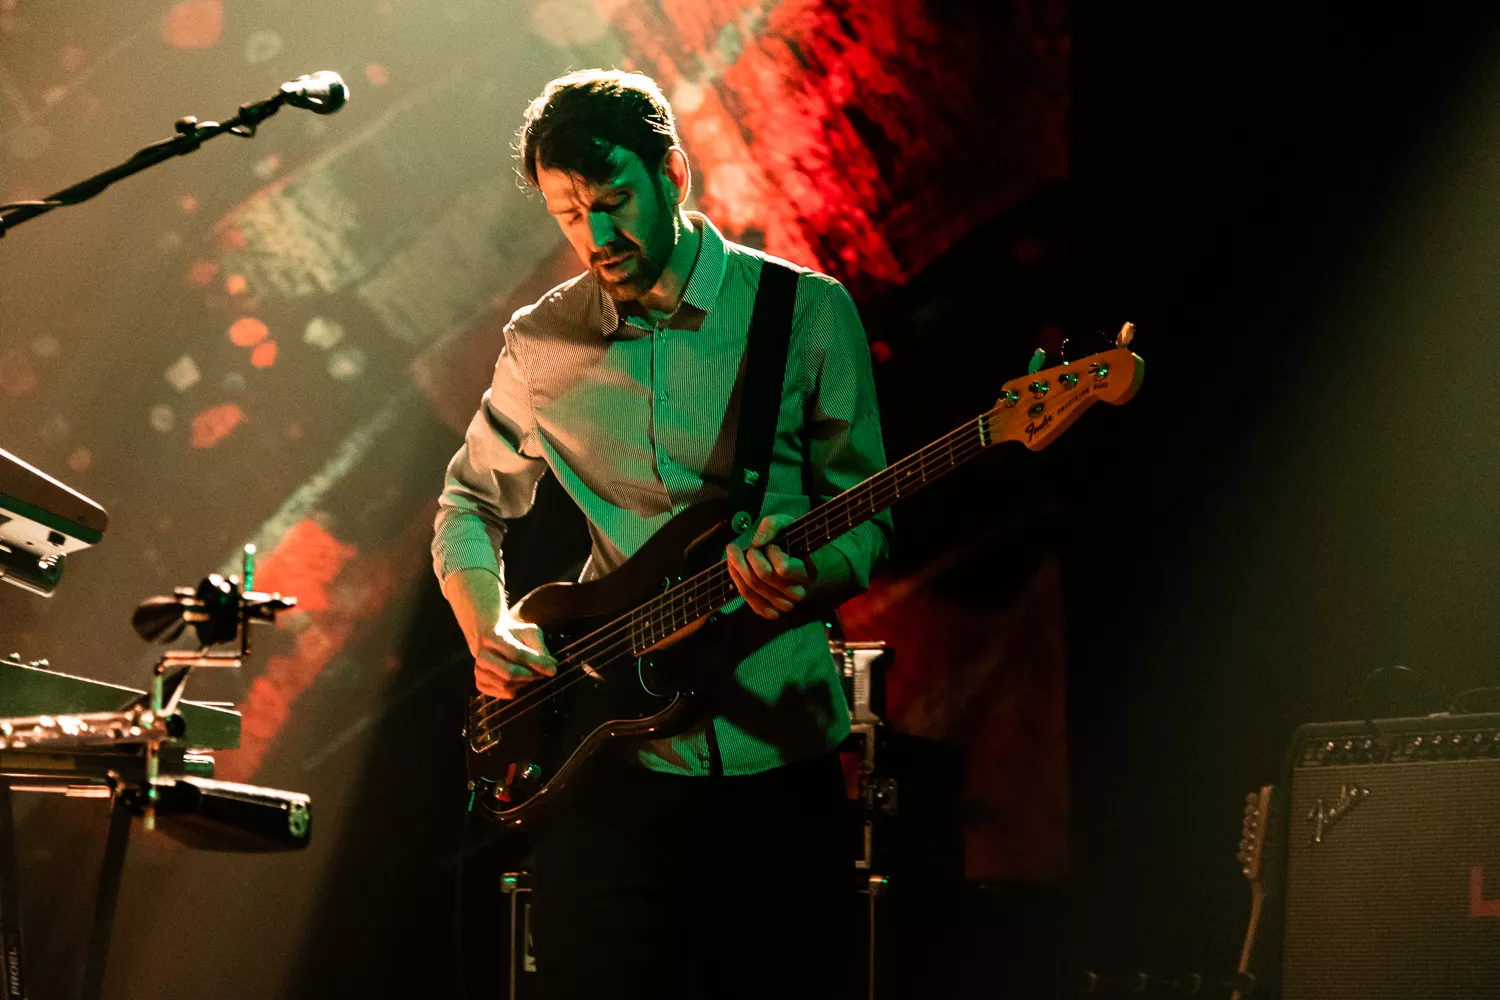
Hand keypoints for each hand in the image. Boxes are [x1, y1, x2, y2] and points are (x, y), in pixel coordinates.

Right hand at [442, 568, 556, 699]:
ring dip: (524, 682)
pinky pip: (501, 693)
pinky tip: (518, 681)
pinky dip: (514, 690)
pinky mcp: (479, 682)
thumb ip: (541, 647)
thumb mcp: (530, 632)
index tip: (553, 669)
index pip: (517, 653)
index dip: (537, 662)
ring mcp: (479, 670)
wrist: (490, 636)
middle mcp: (483, 655)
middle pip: (510, 673)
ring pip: (506, 685)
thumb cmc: (515, 634)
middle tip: (541, 672)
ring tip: (528, 672)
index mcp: (495, 637)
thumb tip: (552, 667)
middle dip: (530, 675)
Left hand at [725, 514, 811, 619]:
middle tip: (746, 547)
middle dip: (749, 557)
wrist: (796, 560)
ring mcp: (785, 604)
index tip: (769, 544)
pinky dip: (738, 583)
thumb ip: (772, 526)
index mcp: (807, 571)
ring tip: (736, 556)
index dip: (771, 551)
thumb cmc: (791, 541)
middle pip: (763, 576)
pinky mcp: (773, 611)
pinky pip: (750, 602)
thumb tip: (758, 543)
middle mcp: (798, 592)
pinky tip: (736, 571)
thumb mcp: (786, 524)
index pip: (783, 567)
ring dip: (739, 568)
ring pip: (752, 588)